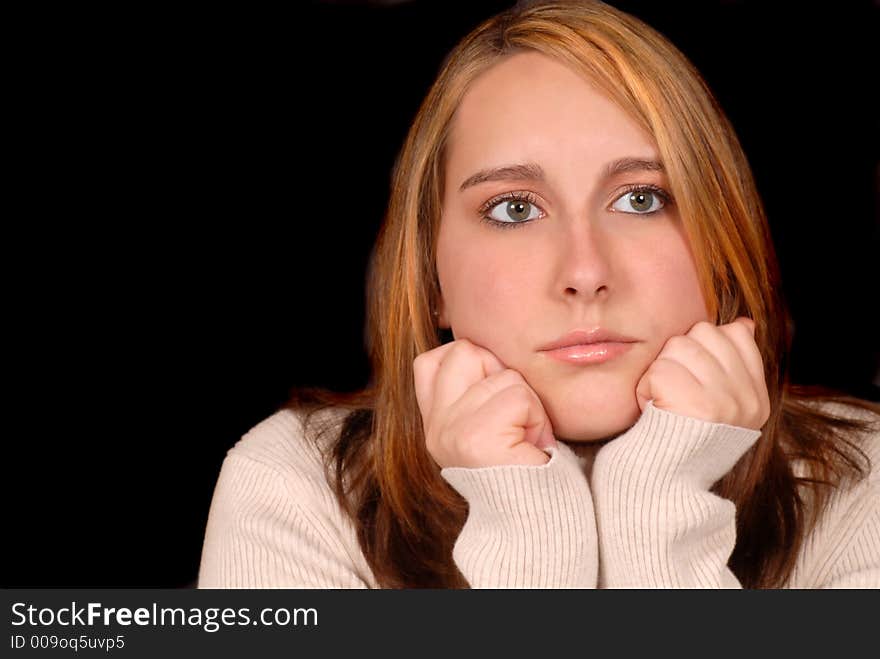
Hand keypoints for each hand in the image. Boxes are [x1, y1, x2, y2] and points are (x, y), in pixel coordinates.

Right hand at [413, 339, 555, 468]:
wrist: (538, 525)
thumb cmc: (526, 472)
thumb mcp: (489, 426)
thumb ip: (475, 392)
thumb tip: (484, 348)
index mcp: (434, 424)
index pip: (431, 360)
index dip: (473, 363)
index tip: (495, 399)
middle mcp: (435, 428)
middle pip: (466, 351)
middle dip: (503, 375)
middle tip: (515, 420)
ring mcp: (450, 432)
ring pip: (503, 375)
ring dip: (529, 404)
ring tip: (526, 438)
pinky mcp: (475, 438)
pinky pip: (519, 396)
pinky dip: (537, 418)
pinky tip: (531, 446)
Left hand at [635, 317, 769, 429]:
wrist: (662, 484)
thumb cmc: (680, 439)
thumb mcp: (717, 404)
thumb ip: (732, 365)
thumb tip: (742, 323)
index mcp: (755, 397)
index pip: (736, 334)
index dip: (705, 345)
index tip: (693, 374)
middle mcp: (746, 399)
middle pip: (703, 333)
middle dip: (677, 355)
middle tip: (674, 391)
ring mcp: (725, 401)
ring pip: (678, 346)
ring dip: (659, 370)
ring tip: (664, 401)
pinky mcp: (696, 405)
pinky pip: (659, 369)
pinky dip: (647, 387)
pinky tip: (655, 410)